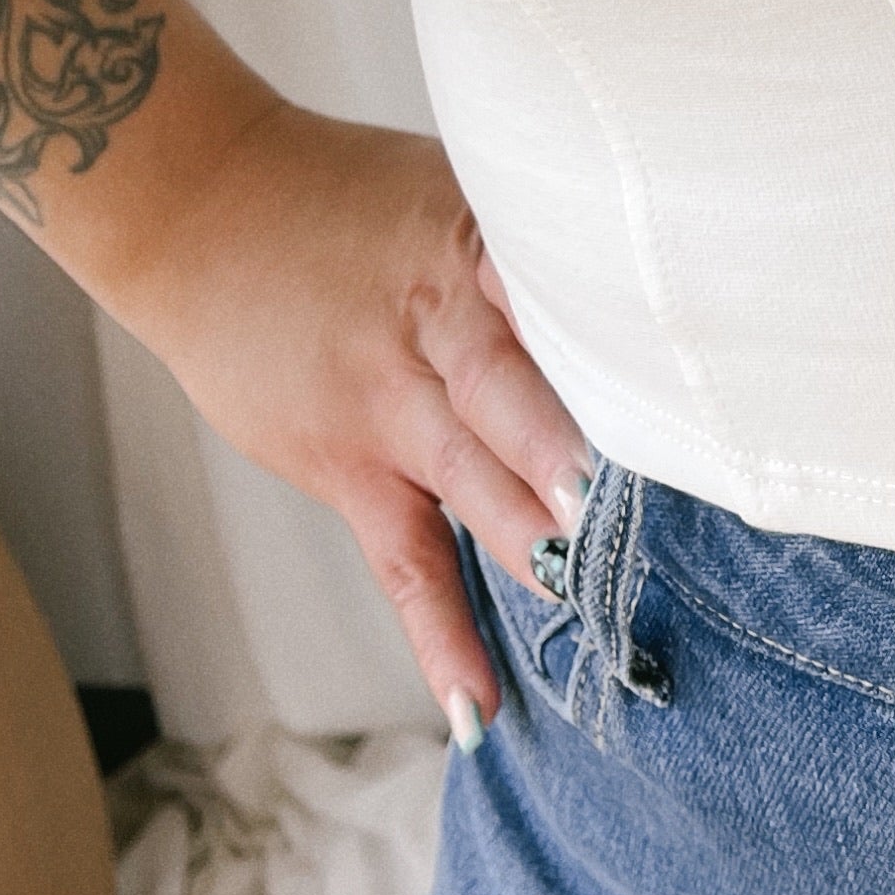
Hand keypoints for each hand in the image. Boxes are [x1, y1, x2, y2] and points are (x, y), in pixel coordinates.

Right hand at [104, 95, 597, 742]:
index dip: (627, 347)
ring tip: (592, 588)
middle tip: (652, 504)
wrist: (198, 207)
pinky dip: (438, 636)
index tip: (696, 393)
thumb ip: (541, 250)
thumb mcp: (457, 187)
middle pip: (521, 390)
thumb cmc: (348, 201)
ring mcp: (387, 404)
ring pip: (473, 476)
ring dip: (534, 536)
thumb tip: (655, 294)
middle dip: (583, 451)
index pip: (567, 299)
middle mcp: (438, 326)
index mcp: (481, 247)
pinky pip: (403, 562)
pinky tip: (479, 707)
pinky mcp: (347, 466)